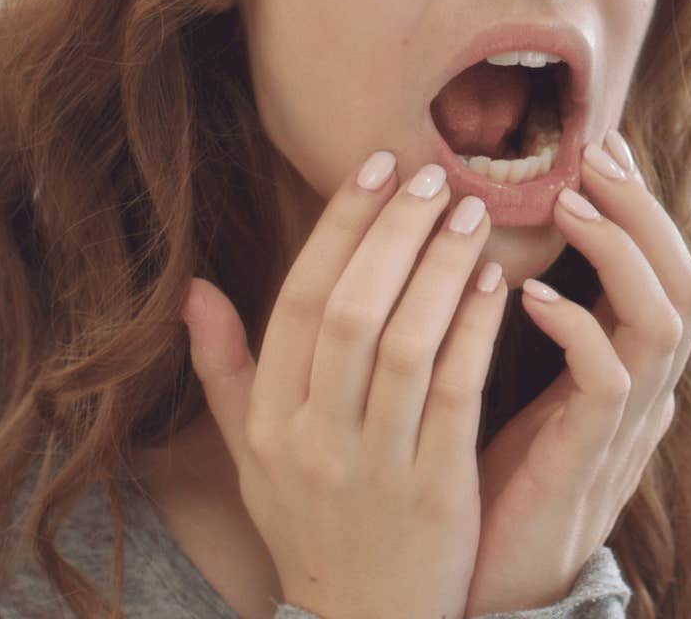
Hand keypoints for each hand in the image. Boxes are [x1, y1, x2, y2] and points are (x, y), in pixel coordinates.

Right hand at [181, 156, 507, 618]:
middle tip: (432, 176)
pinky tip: (498, 282)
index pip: (297, 301)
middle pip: (350, 312)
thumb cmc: (314, 527)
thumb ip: (226, 372)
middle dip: (393, 233)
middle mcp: (313, 440)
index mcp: (270, 422)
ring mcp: (374, 466)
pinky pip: (457, 393)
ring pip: (405, 344)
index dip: (338, 226)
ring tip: (470, 213)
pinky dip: (476, 330)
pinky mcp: (436, 490)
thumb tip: (192, 288)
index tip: (375, 165)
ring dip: (440, 268)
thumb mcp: (253, 458)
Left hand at [465, 132, 690, 613]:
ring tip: (566, 203)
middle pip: (685, 280)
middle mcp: (645, 391)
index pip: (663, 269)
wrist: (492, 584)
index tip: (599, 145)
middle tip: (593, 154)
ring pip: (664, 318)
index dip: (641, 206)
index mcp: (630, 369)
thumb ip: (549, 333)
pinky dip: (577, 326)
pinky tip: (527, 295)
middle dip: (644, 210)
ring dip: (619, 251)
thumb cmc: (500, 483)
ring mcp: (626, 426)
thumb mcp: (529, 390)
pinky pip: (608, 379)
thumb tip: (550, 265)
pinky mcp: (589, 457)